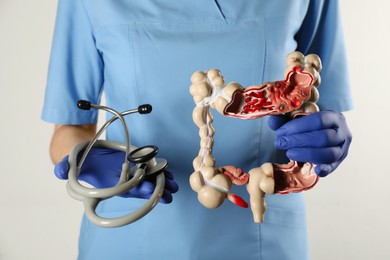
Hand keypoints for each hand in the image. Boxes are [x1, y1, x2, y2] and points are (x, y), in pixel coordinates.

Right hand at [54, 147, 178, 202]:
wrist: (84, 151)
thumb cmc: (78, 157)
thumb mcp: (68, 160)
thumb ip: (63, 167)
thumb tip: (58, 171)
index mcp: (109, 183)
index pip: (125, 189)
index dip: (137, 189)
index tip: (150, 189)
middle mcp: (120, 179)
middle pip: (140, 186)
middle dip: (155, 189)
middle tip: (171, 191)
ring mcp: (127, 172)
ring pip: (146, 179)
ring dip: (160, 181)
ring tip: (174, 183)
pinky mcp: (132, 163)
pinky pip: (147, 168)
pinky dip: (158, 169)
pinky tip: (168, 171)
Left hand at [268, 111, 351, 176]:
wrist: (321, 134)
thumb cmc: (308, 126)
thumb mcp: (296, 120)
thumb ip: (284, 120)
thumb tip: (272, 120)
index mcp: (334, 117)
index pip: (318, 120)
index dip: (298, 127)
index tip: (280, 132)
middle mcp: (342, 132)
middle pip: (323, 138)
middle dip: (299, 141)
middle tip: (281, 143)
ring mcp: (342, 149)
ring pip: (328, 153)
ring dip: (307, 154)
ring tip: (289, 153)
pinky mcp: (338, 162)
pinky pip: (332, 167)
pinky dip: (324, 169)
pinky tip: (314, 169)